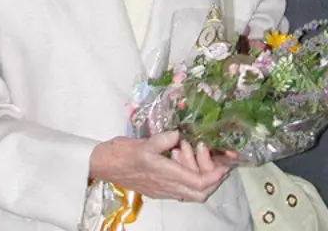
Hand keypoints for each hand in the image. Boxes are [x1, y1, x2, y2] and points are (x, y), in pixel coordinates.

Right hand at [89, 131, 228, 202]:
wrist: (102, 165)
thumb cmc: (121, 153)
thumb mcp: (142, 143)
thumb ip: (162, 140)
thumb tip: (178, 134)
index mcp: (165, 175)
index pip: (199, 183)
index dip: (215, 175)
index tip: (224, 163)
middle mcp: (167, 186)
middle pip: (200, 193)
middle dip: (213, 179)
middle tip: (217, 160)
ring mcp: (163, 189)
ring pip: (191, 192)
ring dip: (201, 176)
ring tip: (195, 152)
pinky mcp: (158, 188)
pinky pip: (181, 188)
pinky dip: (189, 176)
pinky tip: (182, 157)